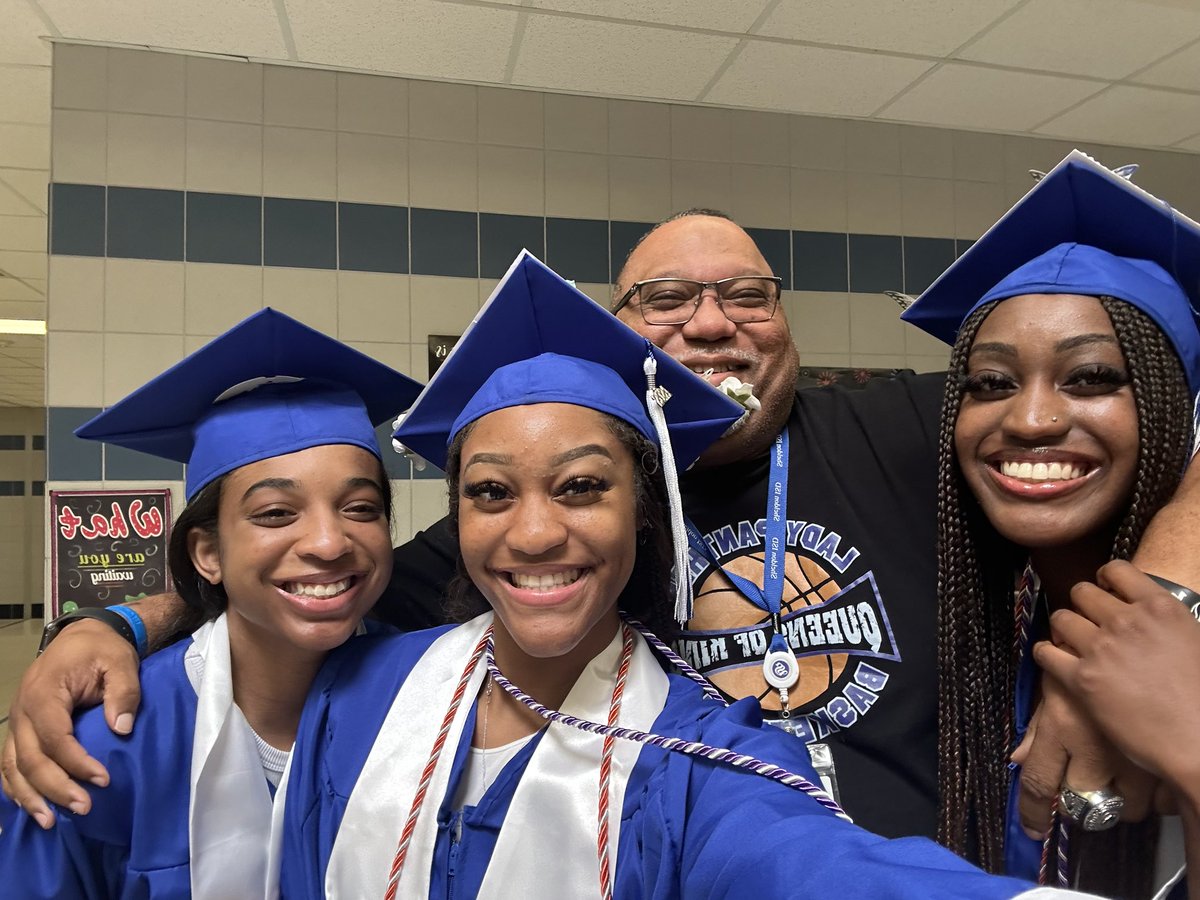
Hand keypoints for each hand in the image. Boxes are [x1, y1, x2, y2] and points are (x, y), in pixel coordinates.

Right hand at [1, 619, 140, 827]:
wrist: (83, 637)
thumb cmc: (102, 650)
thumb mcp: (121, 662)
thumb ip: (123, 693)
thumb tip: (122, 728)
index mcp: (44, 692)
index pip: (54, 737)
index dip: (76, 762)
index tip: (103, 780)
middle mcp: (22, 711)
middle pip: (29, 758)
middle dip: (55, 788)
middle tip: (83, 808)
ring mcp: (16, 722)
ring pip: (12, 767)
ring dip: (29, 797)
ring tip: (50, 823)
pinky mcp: (20, 730)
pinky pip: (9, 764)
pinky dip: (16, 788)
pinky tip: (32, 808)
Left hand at [1010, 669, 1154, 837]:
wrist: (1123, 632)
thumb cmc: (1079, 656)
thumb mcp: (1052, 688)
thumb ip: (1036, 727)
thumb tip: (1017, 762)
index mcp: (1061, 729)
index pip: (1039, 783)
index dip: (1033, 812)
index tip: (1033, 829)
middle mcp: (1095, 748)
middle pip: (1084, 804)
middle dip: (1081, 806)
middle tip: (1083, 792)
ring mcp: (1132, 754)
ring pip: (1127, 806)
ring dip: (1119, 802)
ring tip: (1116, 783)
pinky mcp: (1161, 753)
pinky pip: (1160, 797)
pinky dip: (1154, 796)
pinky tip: (1145, 778)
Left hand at [1033, 560, 1199, 795]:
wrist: (1197, 741)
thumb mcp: (1198, 641)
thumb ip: (1169, 621)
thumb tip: (1154, 614)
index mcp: (1161, 608)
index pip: (1117, 569)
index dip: (1105, 578)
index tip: (1104, 590)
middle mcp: (1127, 621)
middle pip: (1082, 592)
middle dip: (1082, 605)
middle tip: (1088, 621)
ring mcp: (1101, 648)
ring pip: (1060, 618)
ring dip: (1063, 627)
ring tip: (1070, 639)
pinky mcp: (1081, 678)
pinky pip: (1045, 652)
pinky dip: (1044, 653)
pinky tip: (1051, 657)